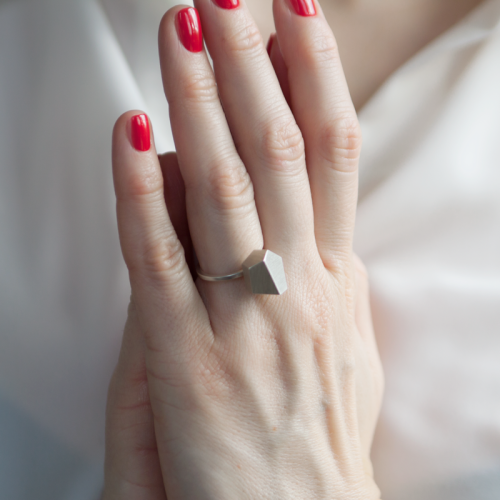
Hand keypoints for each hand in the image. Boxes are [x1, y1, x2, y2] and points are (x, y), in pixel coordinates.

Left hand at [103, 0, 382, 496]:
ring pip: (219, 189)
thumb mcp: (349, 346)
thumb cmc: (325, 432)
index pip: (333, 154)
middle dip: (253, 64)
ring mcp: (241, 317)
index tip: (296, 16)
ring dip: (198, 103)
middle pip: (276, 151)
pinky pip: (157, 258)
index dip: (317, 77)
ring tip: (181, 31)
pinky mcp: (183, 357)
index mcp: (337, 280)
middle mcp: (297, 285)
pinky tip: (130, 133)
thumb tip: (321, 230)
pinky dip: (142, 191)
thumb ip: (332, 281)